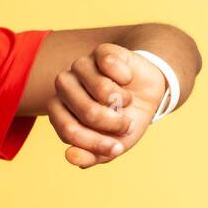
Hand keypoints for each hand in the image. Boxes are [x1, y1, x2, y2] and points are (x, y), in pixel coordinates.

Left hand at [47, 43, 167, 167]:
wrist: (148, 95)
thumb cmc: (124, 121)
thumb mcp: (112, 145)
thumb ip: (90, 156)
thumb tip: (70, 156)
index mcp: (59, 111)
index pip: (68, 130)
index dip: (95, 142)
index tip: (117, 148)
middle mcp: (64, 86)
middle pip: (86, 111)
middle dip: (113, 123)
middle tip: (126, 124)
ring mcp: (80, 66)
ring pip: (102, 88)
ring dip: (122, 100)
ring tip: (124, 100)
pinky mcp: (100, 51)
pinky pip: (110, 65)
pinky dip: (126, 77)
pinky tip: (126, 79)